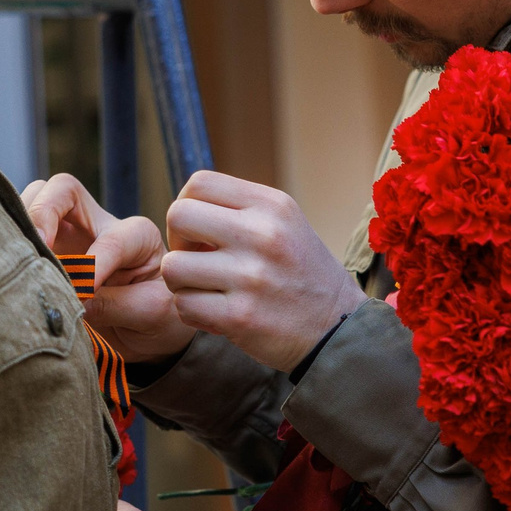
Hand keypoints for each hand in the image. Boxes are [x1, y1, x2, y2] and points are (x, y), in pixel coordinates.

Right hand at [24, 174, 194, 359]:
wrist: (148, 333)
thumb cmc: (158, 319)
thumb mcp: (152, 315)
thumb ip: (116, 305)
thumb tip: (74, 301)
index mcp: (138, 236)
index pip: (110, 240)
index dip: (93, 265)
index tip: (82, 294)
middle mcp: (100, 226)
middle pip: (64, 189)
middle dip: (44, 210)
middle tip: (36, 244)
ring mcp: (69, 236)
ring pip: (35, 201)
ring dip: (21, 222)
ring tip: (17, 255)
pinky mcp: (48, 252)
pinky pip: (20, 231)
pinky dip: (10, 241)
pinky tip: (9, 266)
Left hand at [162, 171, 364, 371]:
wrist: (338, 328)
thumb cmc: (302, 274)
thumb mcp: (285, 224)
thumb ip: (239, 210)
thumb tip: (183, 211)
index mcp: (272, 205)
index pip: (200, 182)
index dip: (188, 205)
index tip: (201, 232)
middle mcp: (262, 234)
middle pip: (179, 216)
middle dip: (178, 242)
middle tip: (196, 260)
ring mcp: (250, 276)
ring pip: (173, 266)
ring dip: (182, 282)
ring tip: (207, 289)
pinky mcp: (240, 317)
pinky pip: (183, 305)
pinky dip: (191, 312)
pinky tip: (214, 313)